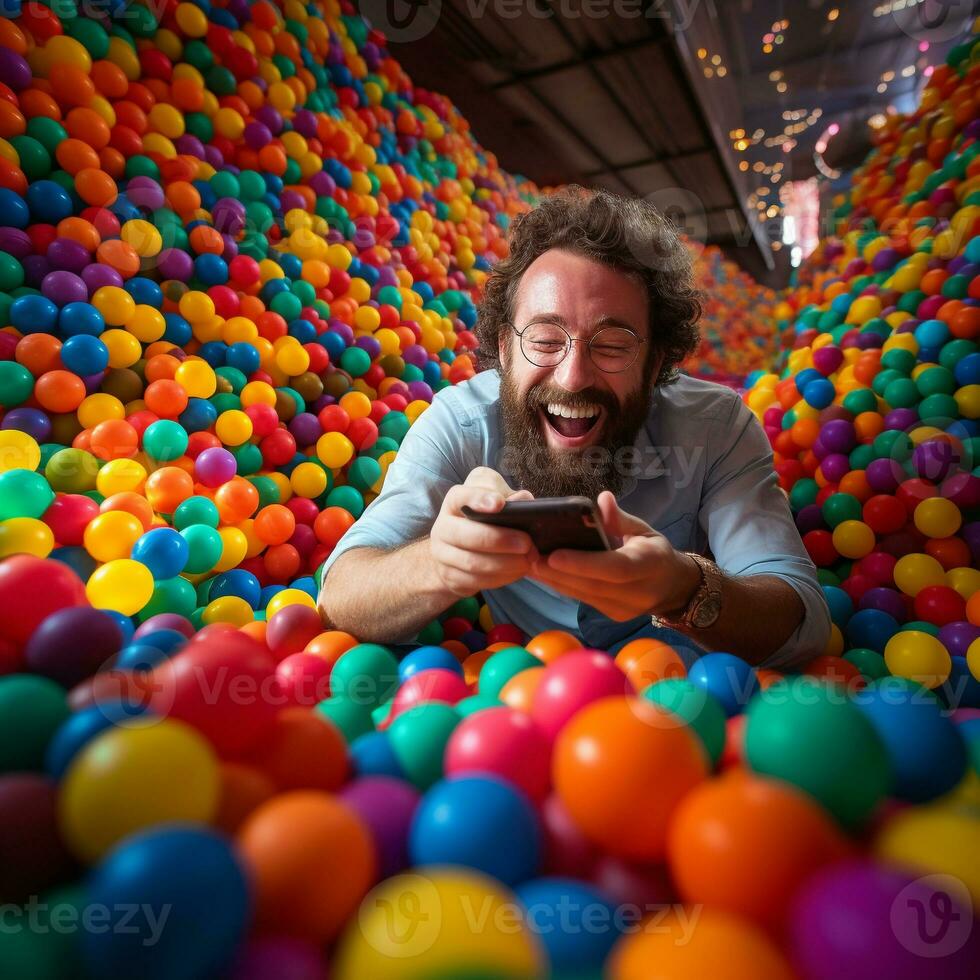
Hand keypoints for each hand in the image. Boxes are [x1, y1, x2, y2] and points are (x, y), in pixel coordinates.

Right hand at [428, 467, 537, 597]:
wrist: (458, 550)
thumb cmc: (484, 519)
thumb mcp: (495, 499)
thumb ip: (509, 496)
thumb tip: (523, 500)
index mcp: (454, 502)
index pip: (461, 497)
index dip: (479, 499)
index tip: (499, 503)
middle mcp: (443, 527)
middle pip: (468, 535)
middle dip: (501, 540)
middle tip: (527, 543)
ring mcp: (443, 555)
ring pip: (473, 563)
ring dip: (505, 563)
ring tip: (527, 560)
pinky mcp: (449, 577)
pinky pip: (475, 581)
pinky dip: (500, 578)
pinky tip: (516, 571)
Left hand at [528, 491, 700, 621]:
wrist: (673, 587)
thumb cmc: (654, 551)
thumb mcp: (644, 530)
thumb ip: (620, 519)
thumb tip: (601, 500)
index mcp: (649, 565)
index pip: (614, 568)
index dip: (582, 564)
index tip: (553, 555)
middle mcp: (637, 593)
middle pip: (591, 585)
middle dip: (557, 572)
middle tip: (529, 555)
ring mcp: (623, 609)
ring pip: (582, 595)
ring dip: (553, 580)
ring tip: (529, 562)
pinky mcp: (611, 615)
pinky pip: (582, 599)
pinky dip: (561, 586)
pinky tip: (542, 573)